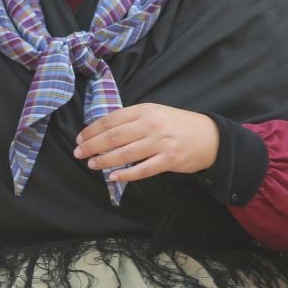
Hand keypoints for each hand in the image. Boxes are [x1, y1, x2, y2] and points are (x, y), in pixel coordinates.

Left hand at [72, 104, 218, 182]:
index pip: (112, 120)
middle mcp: (151, 125)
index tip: (80, 138)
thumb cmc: (178, 124)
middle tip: (78, 153)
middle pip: (114, 137)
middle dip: (92, 145)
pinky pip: (142, 170)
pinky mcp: (168, 160)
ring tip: (92, 164)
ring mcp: (160, 143)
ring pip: (125, 153)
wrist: (209, 136)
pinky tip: (113, 177)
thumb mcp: (156, 112)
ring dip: (104, 160)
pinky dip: (125, 174)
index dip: (92, 130)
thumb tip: (104, 131)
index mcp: (146, 110)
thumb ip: (133, 119)